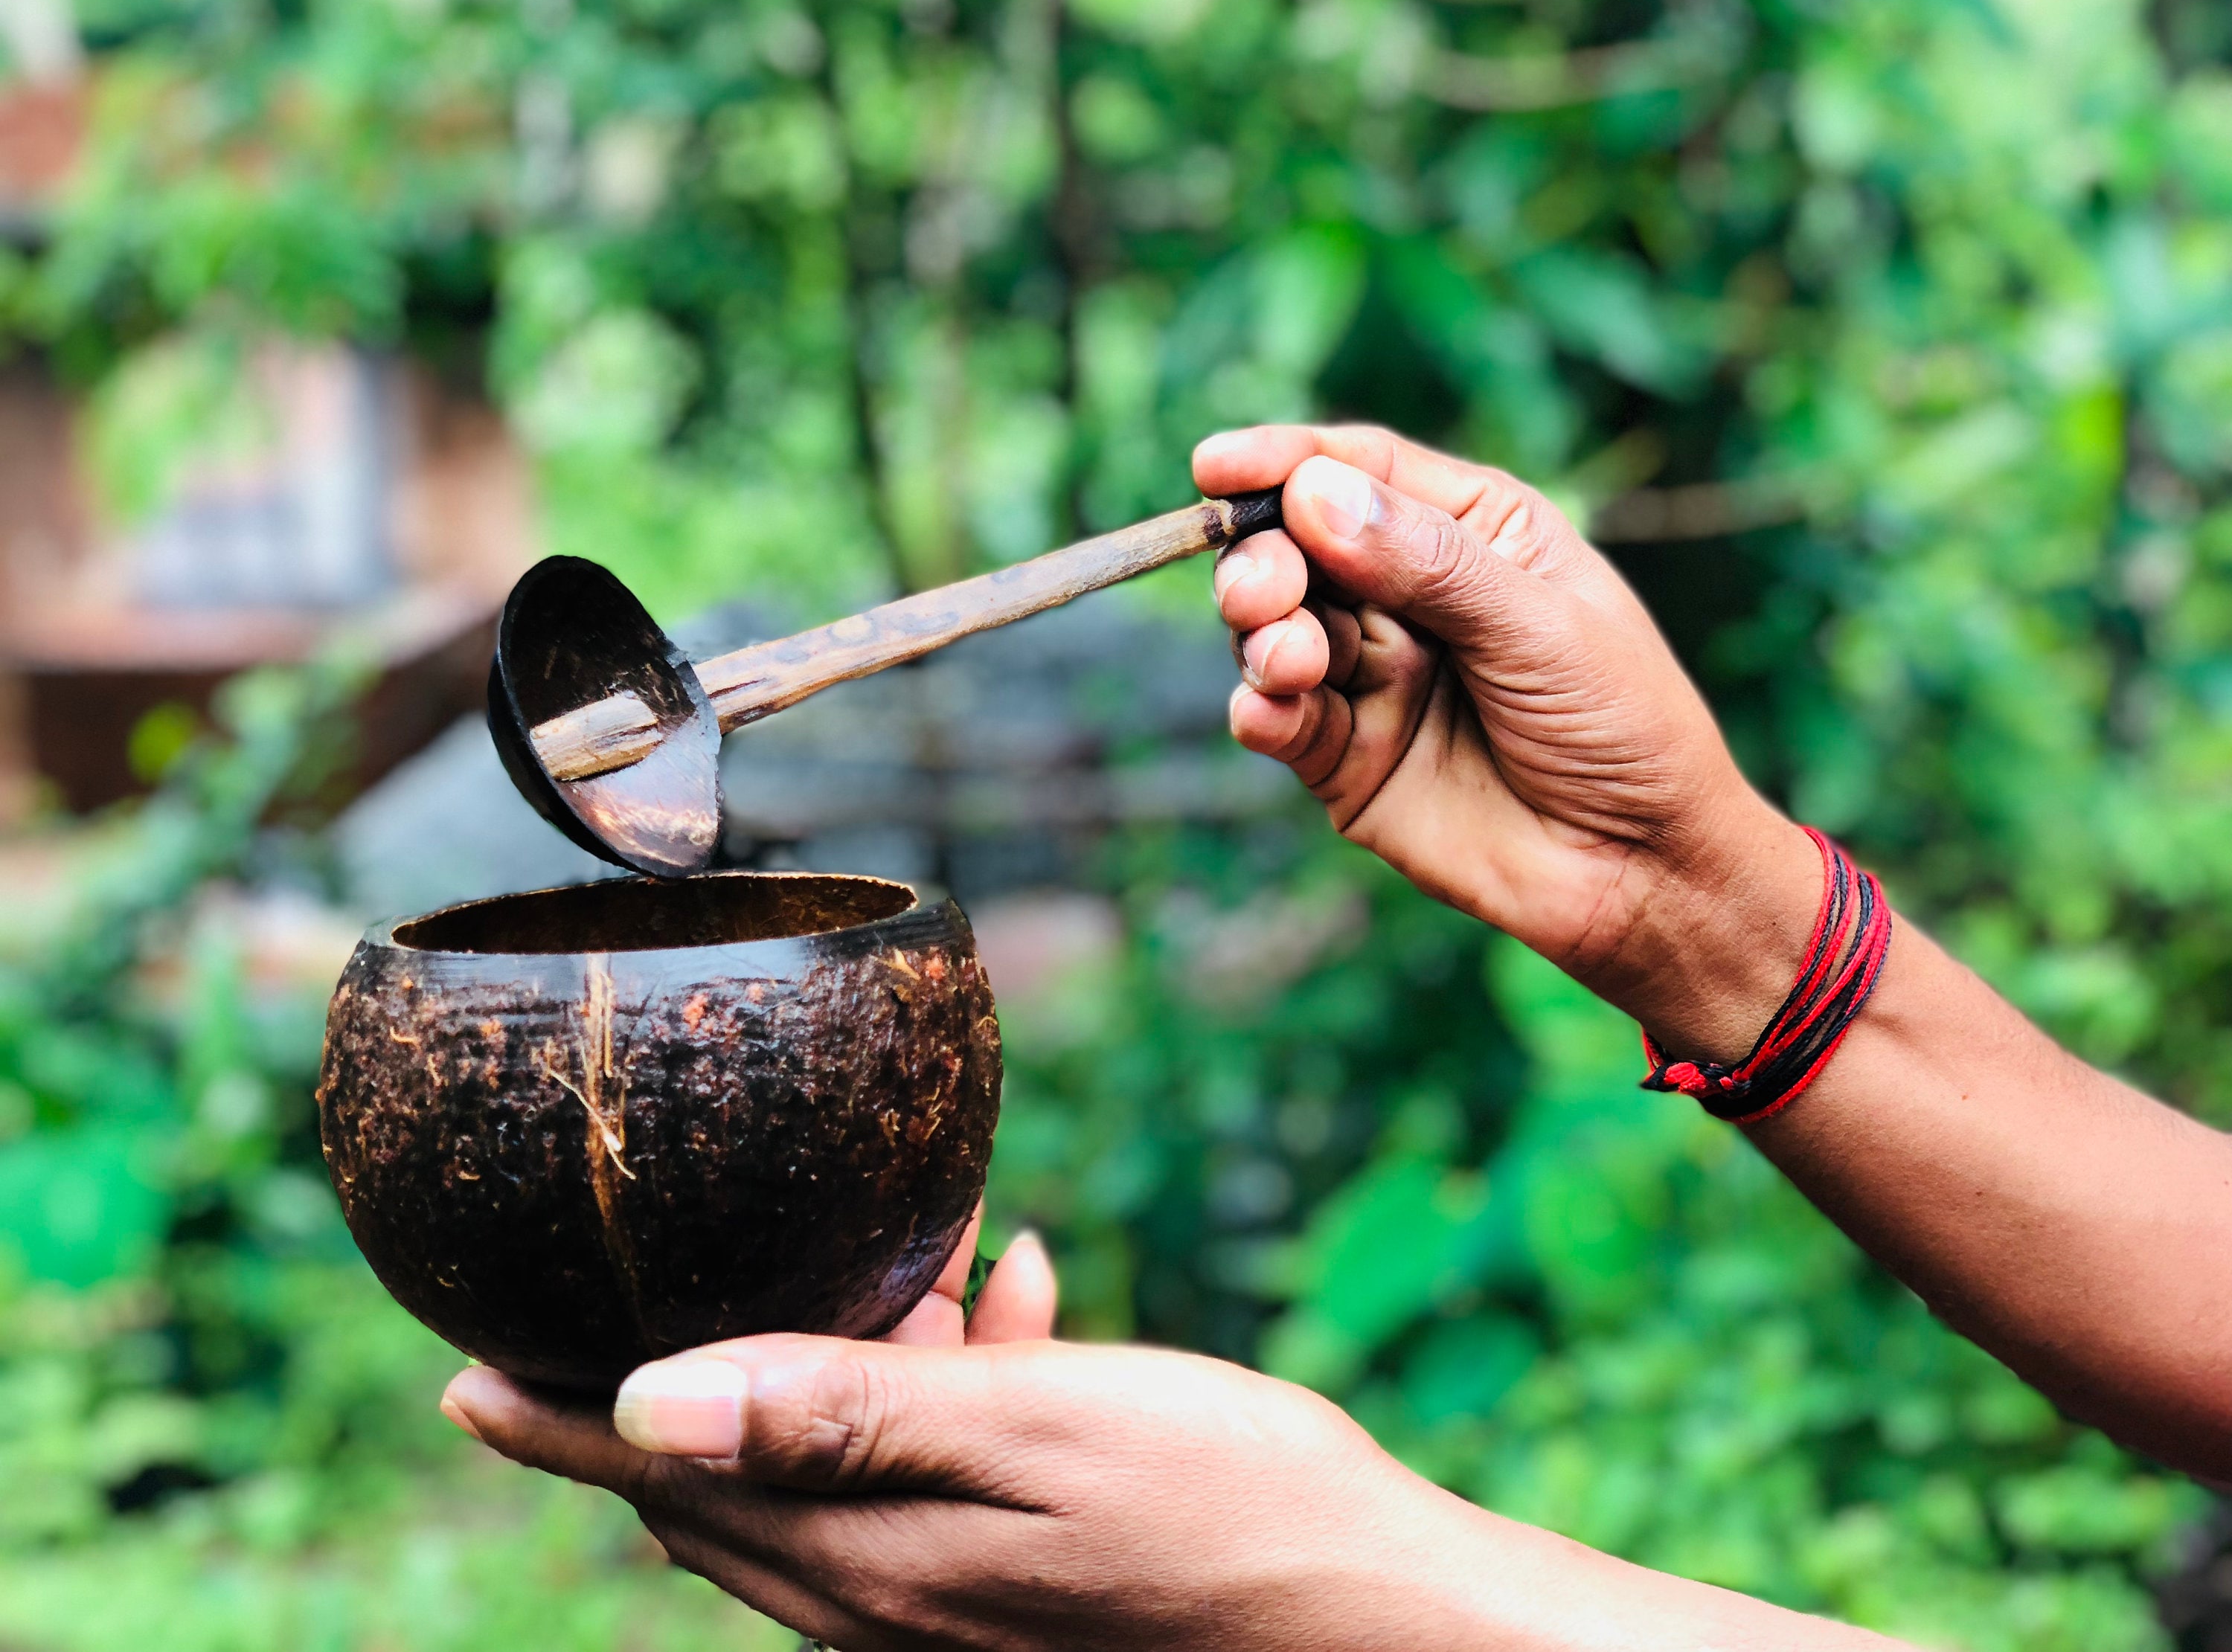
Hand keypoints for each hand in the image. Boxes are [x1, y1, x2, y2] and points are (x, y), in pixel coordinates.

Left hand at [442, 1233, 1903, 1651]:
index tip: (460, 1375)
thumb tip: (645, 1404)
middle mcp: (886, 1600)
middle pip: (731, 1481)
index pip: (662, 1484)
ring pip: (836, 1465)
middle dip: (693, 1374)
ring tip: (924, 1253)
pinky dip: (946, 1382)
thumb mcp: (1034, 1431)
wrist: (1368, 1610)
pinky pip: (931, 1476)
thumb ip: (844, 1412)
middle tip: (675, 1274)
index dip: (554, 1428)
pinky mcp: (1015, 1587)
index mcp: (867, 1558)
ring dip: (849, 1353)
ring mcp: (952, 1605)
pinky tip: (1024, 1293)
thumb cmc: (1220, 1501)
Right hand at [1196, 424, 1821, 1058]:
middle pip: (1299, 549)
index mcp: (1473, 533)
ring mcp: (1374, 679)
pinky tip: (1269, 712)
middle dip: (1264, 561)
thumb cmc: (1624, 727)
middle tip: (1262, 591)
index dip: (1285, 463)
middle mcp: (1410, 596)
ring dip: (1263, 637)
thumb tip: (1313, 492)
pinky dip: (1263, 712)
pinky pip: (1283, 723)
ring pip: (1278, 633)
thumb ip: (1428, 562)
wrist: (1643, 871)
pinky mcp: (1348, 760)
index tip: (1216, 468)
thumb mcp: (1540, 627)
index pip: (1362, 472)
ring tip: (1290, 659)